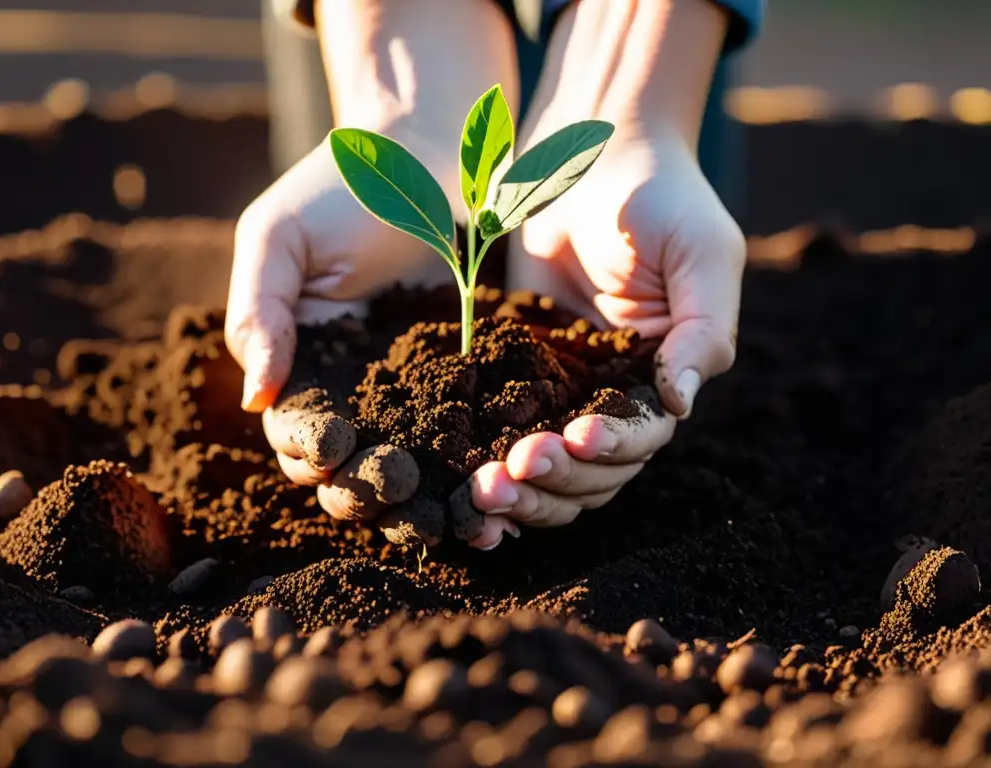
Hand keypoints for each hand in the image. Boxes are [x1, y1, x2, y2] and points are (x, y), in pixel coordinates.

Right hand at [225, 121, 458, 518]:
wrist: (420, 156)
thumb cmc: (336, 190)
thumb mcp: (278, 239)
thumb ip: (259, 315)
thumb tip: (254, 398)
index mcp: (299, 368)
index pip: (294, 432)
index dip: (307, 451)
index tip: (332, 450)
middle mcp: (351, 394)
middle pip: (348, 470)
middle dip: (362, 489)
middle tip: (391, 487)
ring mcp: (408, 396)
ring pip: (406, 469)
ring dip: (415, 501)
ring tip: (440, 516)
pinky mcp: (460, 387)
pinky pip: (461, 439)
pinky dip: (469, 471)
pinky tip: (488, 491)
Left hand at [466, 128, 744, 549]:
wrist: (588, 150)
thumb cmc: (659, 196)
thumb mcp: (701, 252)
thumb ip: (702, 328)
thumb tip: (681, 402)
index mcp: (663, 377)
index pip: (641, 439)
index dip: (611, 449)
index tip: (574, 437)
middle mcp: (613, 397)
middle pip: (591, 472)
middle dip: (555, 480)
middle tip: (510, 472)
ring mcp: (560, 389)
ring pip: (545, 467)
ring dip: (519, 490)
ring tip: (481, 491)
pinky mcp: (513, 373)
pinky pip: (498, 430)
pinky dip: (483, 463)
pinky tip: (460, 484)